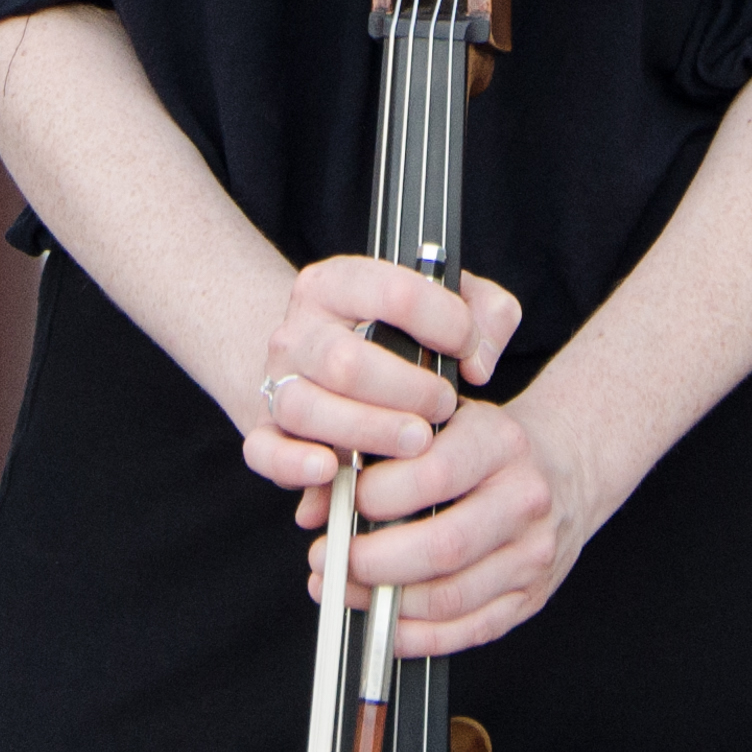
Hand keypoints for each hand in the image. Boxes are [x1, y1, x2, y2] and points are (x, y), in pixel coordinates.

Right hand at [248, 255, 518, 493]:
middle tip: (445, 406)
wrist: (332, 363)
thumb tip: (477, 360)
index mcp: (339, 282)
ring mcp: (278, 381)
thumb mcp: (447, 304)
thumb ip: (487, 312)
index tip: (468, 347)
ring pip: (306, 408)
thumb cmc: (399, 336)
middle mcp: (300, 329)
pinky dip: (294, 464)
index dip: (445, 323)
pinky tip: (332, 469)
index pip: (393, 291)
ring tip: (418, 441)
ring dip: (369, 431)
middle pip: (344, 362)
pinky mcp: (265, 431)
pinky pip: (265, 450)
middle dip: (407, 391)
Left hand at [302, 390, 606, 656]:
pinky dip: (415, 637)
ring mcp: (531, 556)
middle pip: (443, 546)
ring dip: (385, 605)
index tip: (342, 502)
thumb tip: (312, 508)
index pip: (435, 473)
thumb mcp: (439, 422)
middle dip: (372, 561)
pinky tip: (381, 624)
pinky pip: (466, 632)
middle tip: (327, 559)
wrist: (564, 467)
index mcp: (501, 443)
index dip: (378, 495)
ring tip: (343, 589)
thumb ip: (373, 453)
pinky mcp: (528, 598)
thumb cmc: (484, 444)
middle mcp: (525, 500)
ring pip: (451, 597)